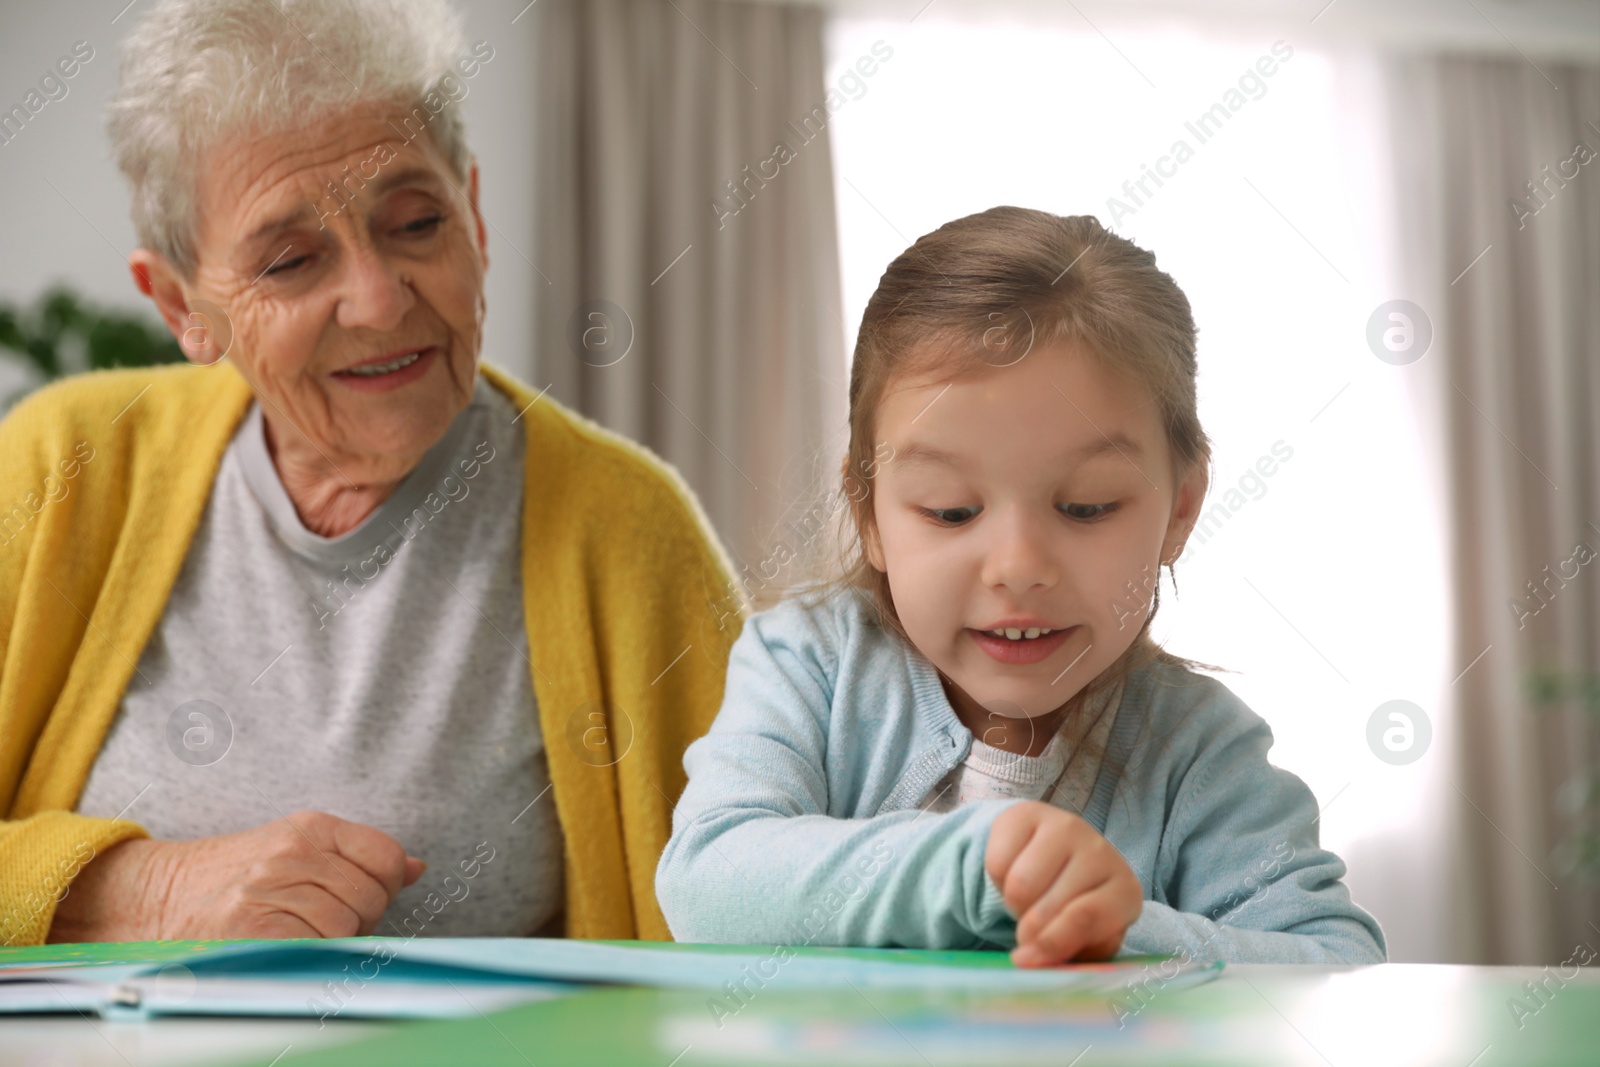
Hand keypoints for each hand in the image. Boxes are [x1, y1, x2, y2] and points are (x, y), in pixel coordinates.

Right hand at [48, 811, 425, 941]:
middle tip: (320, 923)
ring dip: (331, 944)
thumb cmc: (231, 878)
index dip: (387, 885)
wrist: (152, 899)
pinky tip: (285, 951)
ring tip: (296, 935)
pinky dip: (310, 960)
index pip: (386, 856)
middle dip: (359, 920)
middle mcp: (292, 853)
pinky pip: (316, 951)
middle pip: (371, 897)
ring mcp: (271, 891)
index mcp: (309, 828)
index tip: (365, 897)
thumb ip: (357, 856)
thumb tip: (416, 867)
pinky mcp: (253, 930)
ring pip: (346, 928)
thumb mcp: (294, 848)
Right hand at [985, 801, 1141, 966]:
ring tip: (1027, 901)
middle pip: (1046, 907)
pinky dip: (997, 880)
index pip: (1086, 918)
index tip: (1028, 959)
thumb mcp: (1083, 942)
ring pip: (1019, 885)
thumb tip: (1027, 959)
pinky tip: (1015, 874)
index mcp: (1124, 891)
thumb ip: (1064, 955)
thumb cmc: (1075, 910)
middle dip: (1028, 928)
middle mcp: (1100, 852)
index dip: (1052, 944)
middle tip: (1031, 927)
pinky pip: (997, 862)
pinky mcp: (1029, 813)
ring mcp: (1066, 826)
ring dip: (1013, 904)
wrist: (1057, 860)